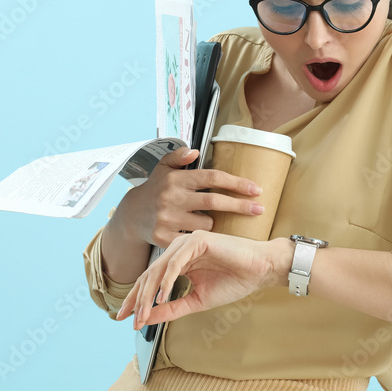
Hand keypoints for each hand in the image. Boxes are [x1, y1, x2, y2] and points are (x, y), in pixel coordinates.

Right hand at [111, 146, 265, 248]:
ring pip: (207, 224)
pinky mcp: (164, 238)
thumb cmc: (156, 189)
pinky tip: (199, 235)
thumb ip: (179, 156)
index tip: (256, 189)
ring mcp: (168, 219)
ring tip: (208, 219)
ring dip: (215, 223)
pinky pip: (194, 239)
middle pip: (215, 201)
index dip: (237, 183)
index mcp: (176, 179)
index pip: (212, 177)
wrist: (131, 216)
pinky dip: (201, 237)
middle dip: (240, 205)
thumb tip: (195, 151)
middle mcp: (172, 197)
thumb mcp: (163, 168)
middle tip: (260, 209)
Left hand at [114, 231, 292, 328]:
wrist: (260, 271)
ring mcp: (187, 243)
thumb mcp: (197, 301)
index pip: (151, 280)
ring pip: (159, 268)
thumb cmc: (234, 282)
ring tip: (144, 313)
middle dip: (137, 299)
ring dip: (149, 293)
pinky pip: (176, 262)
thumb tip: (146, 319)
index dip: (137, 300)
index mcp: (179, 262)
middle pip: (149, 274)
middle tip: (130, 319)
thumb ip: (172, 308)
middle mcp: (179, 250)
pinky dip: (167, 280)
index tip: (125, 319)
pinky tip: (163, 296)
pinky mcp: (198, 240)